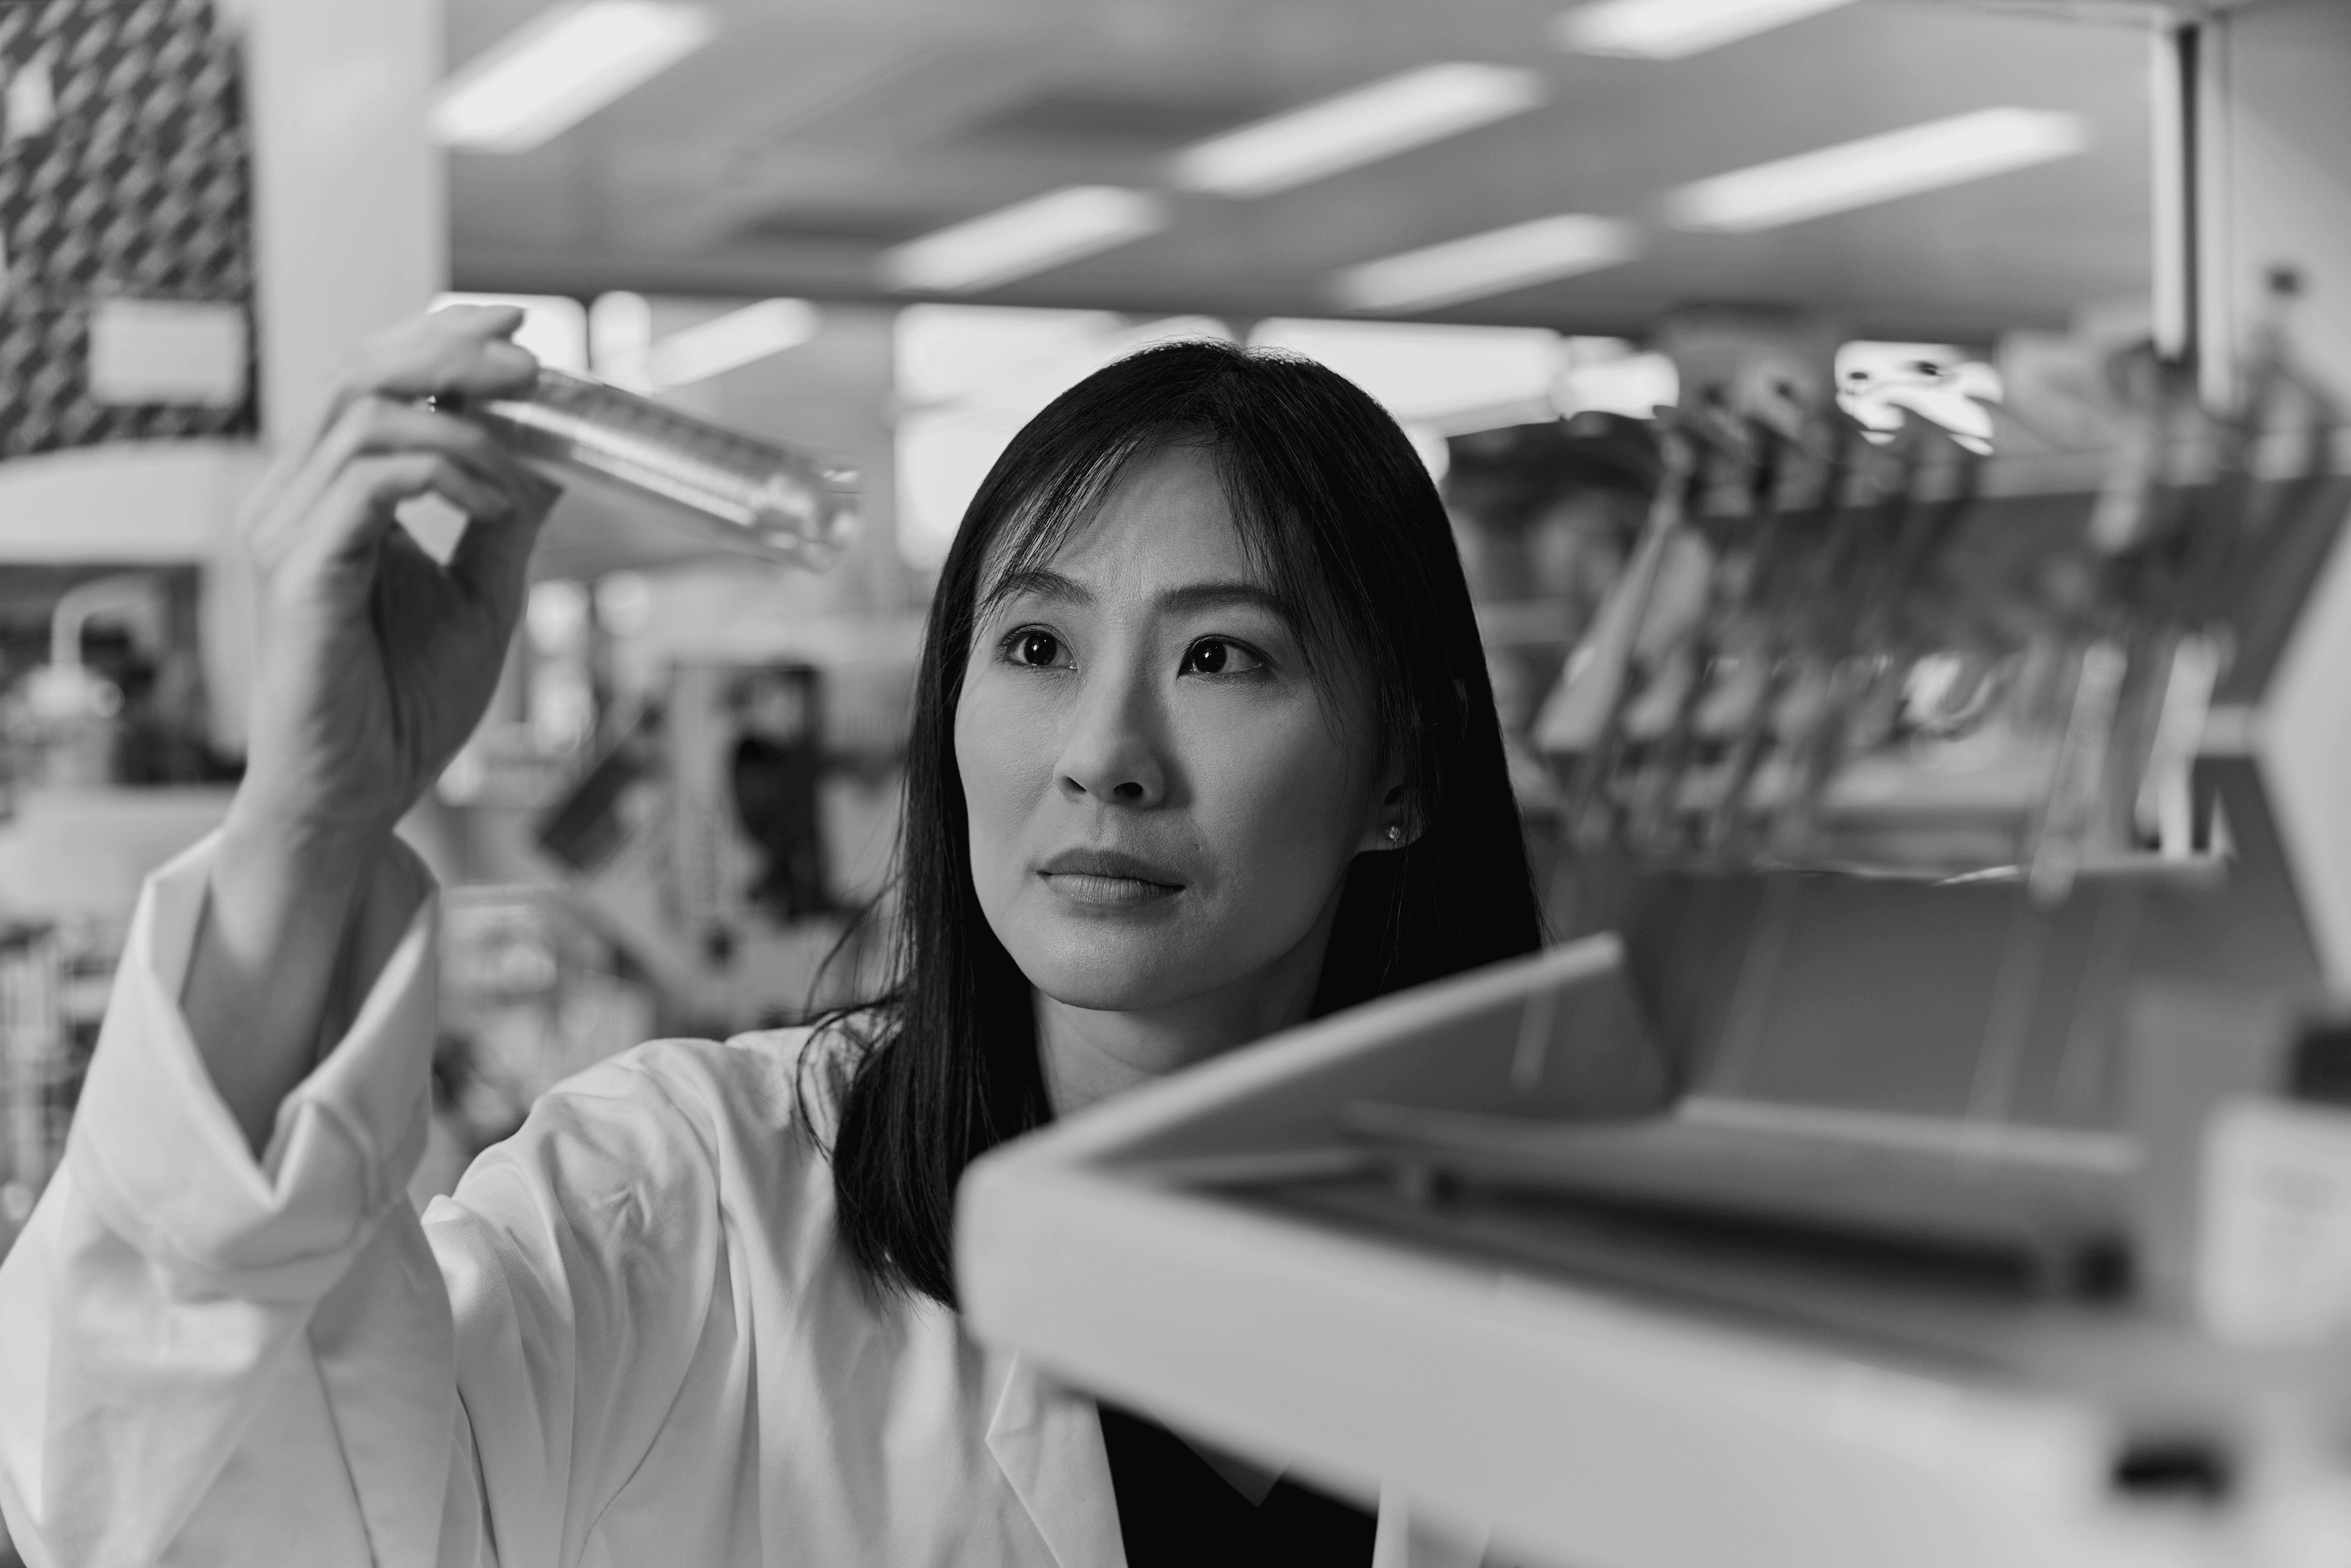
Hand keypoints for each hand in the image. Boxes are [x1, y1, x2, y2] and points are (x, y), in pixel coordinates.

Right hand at [233, 304, 560, 850]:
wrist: (361, 793)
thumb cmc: (405, 703)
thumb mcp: (483, 593)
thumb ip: (507, 519)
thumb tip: (555, 455)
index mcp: (332, 496)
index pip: (374, 379)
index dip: (440, 338)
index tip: (520, 329)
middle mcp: (296, 500)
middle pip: (361, 374)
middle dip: (452, 355)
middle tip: (532, 366)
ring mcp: (287, 532)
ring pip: (364, 418)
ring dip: (463, 429)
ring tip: (523, 473)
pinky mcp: (299, 572)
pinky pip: (367, 485)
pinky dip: (444, 478)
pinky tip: (495, 508)